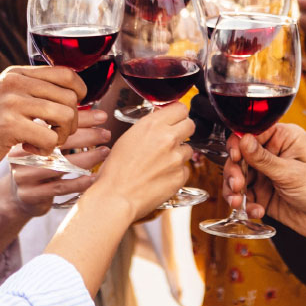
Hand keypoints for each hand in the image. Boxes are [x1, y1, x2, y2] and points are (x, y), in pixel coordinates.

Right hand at [0, 65, 84, 177]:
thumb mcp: (7, 97)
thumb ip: (33, 90)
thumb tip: (74, 93)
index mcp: (16, 73)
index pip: (65, 73)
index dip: (81, 91)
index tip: (76, 107)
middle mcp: (14, 82)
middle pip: (70, 97)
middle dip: (72, 121)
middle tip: (56, 133)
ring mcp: (11, 102)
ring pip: (65, 116)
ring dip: (62, 136)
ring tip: (46, 142)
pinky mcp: (9, 125)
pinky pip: (50, 137)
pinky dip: (47, 149)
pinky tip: (31, 148)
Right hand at [7, 109, 111, 215]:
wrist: (17, 196)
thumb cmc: (38, 165)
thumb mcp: (47, 145)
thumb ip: (65, 129)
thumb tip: (96, 113)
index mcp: (25, 135)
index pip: (55, 122)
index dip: (81, 119)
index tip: (102, 116)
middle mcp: (21, 153)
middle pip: (57, 142)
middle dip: (87, 136)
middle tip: (106, 134)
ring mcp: (23, 175)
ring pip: (60, 166)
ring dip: (86, 159)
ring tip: (104, 152)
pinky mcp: (30, 194)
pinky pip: (59, 188)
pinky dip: (79, 183)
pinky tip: (94, 177)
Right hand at [85, 103, 194, 223]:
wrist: (116, 197)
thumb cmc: (115, 171)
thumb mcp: (127, 138)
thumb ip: (148, 128)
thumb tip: (160, 123)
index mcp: (152, 125)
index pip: (180, 108)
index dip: (177, 115)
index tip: (175, 119)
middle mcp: (167, 138)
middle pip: (190, 125)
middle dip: (183, 131)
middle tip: (173, 139)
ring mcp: (176, 157)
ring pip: (189, 149)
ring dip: (179, 154)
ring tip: (161, 163)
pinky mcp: (181, 175)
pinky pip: (186, 169)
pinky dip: (176, 172)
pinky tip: (161, 176)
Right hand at [224, 123, 305, 241]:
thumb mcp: (291, 173)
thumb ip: (263, 159)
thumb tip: (243, 140)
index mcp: (284, 139)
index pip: (252, 133)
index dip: (238, 144)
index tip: (234, 157)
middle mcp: (273, 154)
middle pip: (240, 156)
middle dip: (235, 172)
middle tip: (237, 185)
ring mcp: (267, 174)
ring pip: (239, 177)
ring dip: (235, 190)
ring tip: (239, 202)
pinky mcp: (264, 194)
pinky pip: (245, 196)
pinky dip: (246, 204)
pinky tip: (256, 210)